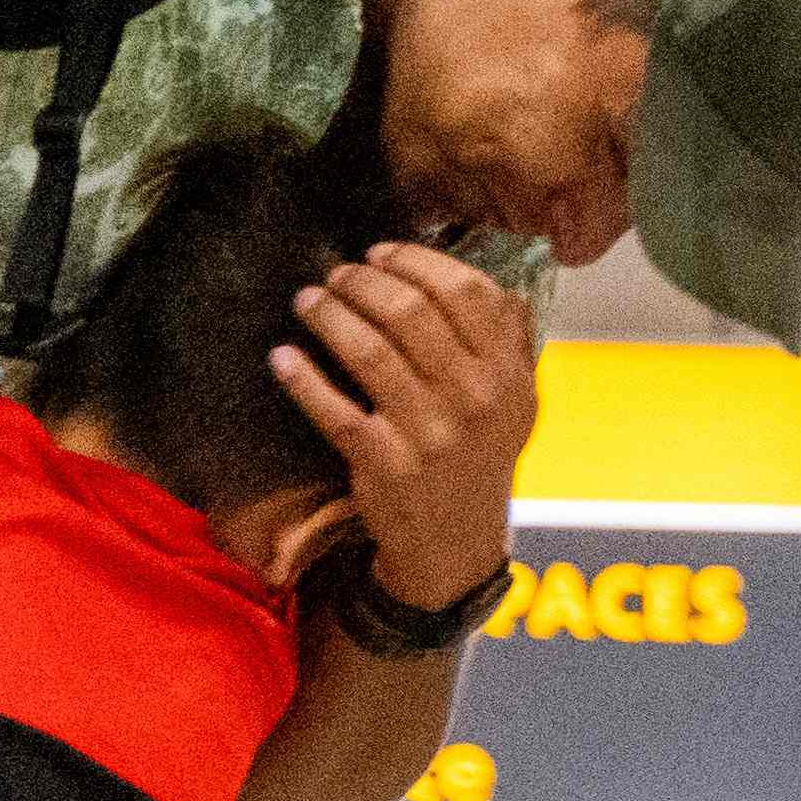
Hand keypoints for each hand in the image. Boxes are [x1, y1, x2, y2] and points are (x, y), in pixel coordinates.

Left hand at [273, 243, 531, 605]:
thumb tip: (504, 287)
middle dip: (362, 281)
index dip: (415, 260)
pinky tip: (283, 356)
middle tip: (336, 275)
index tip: (380, 253)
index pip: (464, 291)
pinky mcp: (384, 465)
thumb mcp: (516, 406)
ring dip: (330, 315)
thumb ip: (513, 345)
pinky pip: (334, 410)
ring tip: (309, 301)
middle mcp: (473, 399)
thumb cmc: (478, 463)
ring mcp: (428, 434)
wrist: (456, 547)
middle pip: (410, 311)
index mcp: (507, 375)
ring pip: (368, 351)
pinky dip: (303, 379)